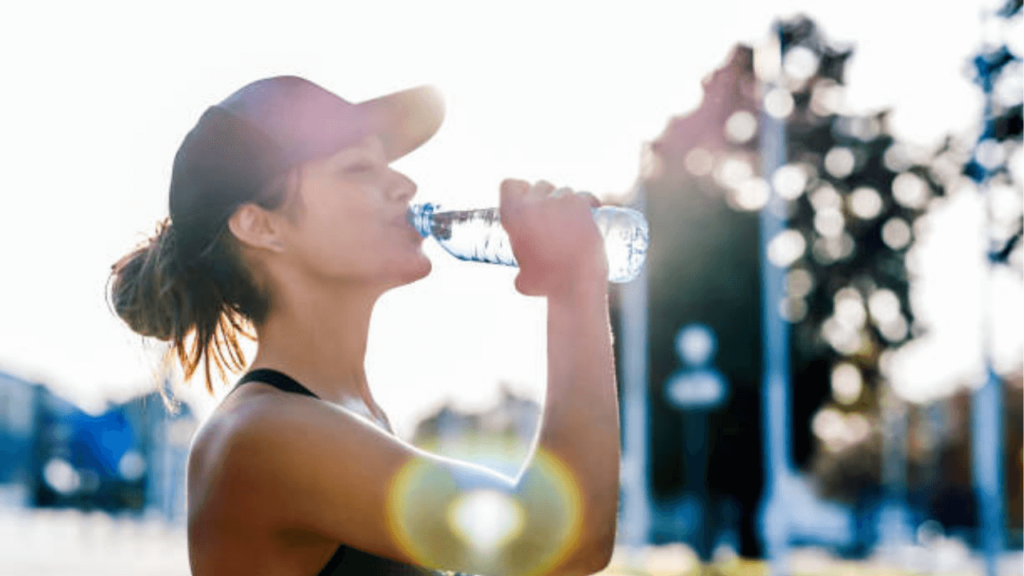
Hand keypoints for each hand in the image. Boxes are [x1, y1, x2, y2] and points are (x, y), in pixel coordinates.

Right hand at [499, 179, 607, 297]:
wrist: (576, 283)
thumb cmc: (547, 285)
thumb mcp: (523, 281)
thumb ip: (521, 270)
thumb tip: (524, 274)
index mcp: (513, 216)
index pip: (509, 185)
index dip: (517, 190)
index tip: (525, 200)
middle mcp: (534, 203)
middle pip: (539, 185)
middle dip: (545, 197)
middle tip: (551, 217)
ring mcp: (560, 201)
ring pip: (563, 190)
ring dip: (565, 202)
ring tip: (571, 223)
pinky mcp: (582, 204)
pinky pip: (585, 195)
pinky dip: (588, 203)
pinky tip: (590, 212)